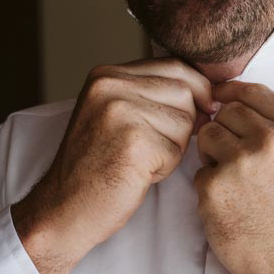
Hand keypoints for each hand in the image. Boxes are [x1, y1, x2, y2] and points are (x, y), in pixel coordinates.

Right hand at [12, 58, 216, 273]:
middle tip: (157, 147)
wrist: (63, 207)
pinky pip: (177, 150)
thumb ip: (150, 94)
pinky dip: (166, 168)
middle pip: (184, 92)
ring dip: (175, 147)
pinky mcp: (134, 142)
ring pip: (185, 122)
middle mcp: (111, 86)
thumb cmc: (95, 166)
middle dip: (185, 122)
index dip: (197, 88)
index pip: (174, 65)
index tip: (205, 109)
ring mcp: (121, 112)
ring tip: (142, 160)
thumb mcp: (114, 114)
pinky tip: (138, 174)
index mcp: (106, 75)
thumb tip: (210, 92)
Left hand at [194, 81, 273, 273]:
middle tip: (238, 162)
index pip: (252, 91)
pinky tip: (231, 207)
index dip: (231, 93)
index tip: (219, 98)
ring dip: (212, 155)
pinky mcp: (213, 188)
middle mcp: (269, 139)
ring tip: (235, 184)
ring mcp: (239, 163)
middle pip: (225, 113)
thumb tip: (227, 104)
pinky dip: (208, 188)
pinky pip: (198, 173)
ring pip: (206, 137)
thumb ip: (273, 129)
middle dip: (224, 131)